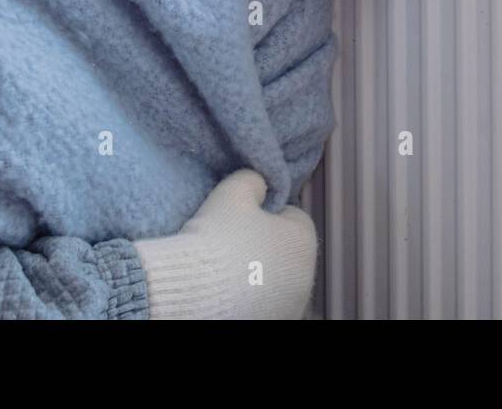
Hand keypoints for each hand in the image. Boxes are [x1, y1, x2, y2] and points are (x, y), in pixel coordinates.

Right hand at [134, 169, 317, 318]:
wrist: (195, 291)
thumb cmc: (218, 237)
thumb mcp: (233, 190)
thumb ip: (253, 180)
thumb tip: (259, 185)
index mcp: (304, 238)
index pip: (291, 216)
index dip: (265, 212)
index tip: (242, 216)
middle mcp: (306, 275)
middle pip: (286, 250)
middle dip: (265, 244)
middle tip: (232, 240)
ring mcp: (291, 304)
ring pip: (276, 279)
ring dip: (259, 272)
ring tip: (227, 268)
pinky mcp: (273, 321)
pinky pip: (264, 302)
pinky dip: (250, 296)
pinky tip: (226, 290)